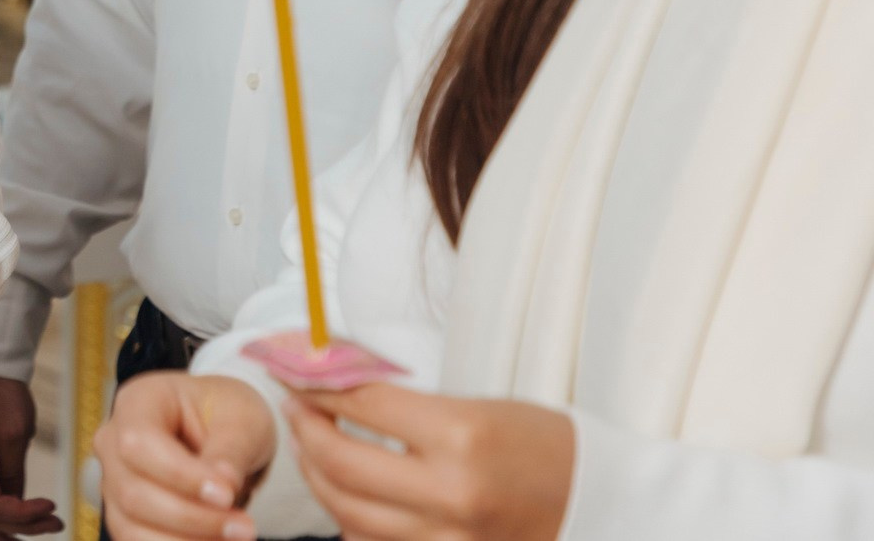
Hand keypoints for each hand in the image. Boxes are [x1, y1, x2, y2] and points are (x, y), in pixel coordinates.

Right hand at [94, 373, 276, 540]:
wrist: (223, 433)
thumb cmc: (227, 416)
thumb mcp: (242, 420)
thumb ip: (231, 449)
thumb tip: (222, 484)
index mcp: (139, 401)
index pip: (139, 442)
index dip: (179, 475)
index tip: (225, 494)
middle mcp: (114, 441)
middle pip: (133, 492)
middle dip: (191, 518)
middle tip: (243, 527)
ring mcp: (114, 481)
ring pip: (131, 526)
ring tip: (234, 537)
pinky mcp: (124, 515)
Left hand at [284, 384, 571, 540]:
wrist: (600, 499)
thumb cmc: (542, 445)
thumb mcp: (477, 407)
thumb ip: (407, 406)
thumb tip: (335, 388)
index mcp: (462, 437)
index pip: (363, 404)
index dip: (319, 385)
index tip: (297, 372)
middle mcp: (452, 493)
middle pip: (342, 464)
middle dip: (306, 432)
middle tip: (296, 409)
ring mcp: (450, 539)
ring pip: (347, 512)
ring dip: (317, 476)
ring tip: (309, 448)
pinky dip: (347, 520)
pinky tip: (342, 495)